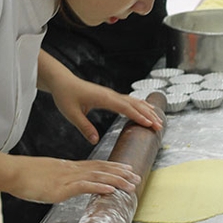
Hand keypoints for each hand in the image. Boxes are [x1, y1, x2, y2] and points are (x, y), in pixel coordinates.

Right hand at [6, 156, 140, 203]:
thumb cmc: (29, 175)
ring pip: (97, 176)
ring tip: (130, 183)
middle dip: (121, 173)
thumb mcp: (50, 175)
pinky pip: (84, 186)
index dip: (114, 167)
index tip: (127, 168)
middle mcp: (73, 169)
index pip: (97, 165)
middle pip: (102, 169)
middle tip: (137, 176)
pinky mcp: (62, 187)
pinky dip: (99, 186)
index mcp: (71, 166)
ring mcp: (68, 177)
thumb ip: (63, 179)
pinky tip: (110, 189)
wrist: (15, 172)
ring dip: (116, 180)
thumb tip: (70, 185)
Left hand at [37, 50, 162, 144]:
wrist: (63, 82)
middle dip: (148, 114)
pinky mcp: (110, 96)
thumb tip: (94, 140)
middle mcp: (110, 95)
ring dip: (146, 110)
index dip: (138, 115)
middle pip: (134, 104)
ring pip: (133, 101)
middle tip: (159, 126)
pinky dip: (139, 106)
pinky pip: (128, 101)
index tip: (149, 123)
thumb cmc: (66, 96)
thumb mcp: (71, 114)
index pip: (125, 107)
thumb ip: (84, 126)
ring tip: (158, 120)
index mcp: (103, 98)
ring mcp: (111, 95)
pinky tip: (146, 110)